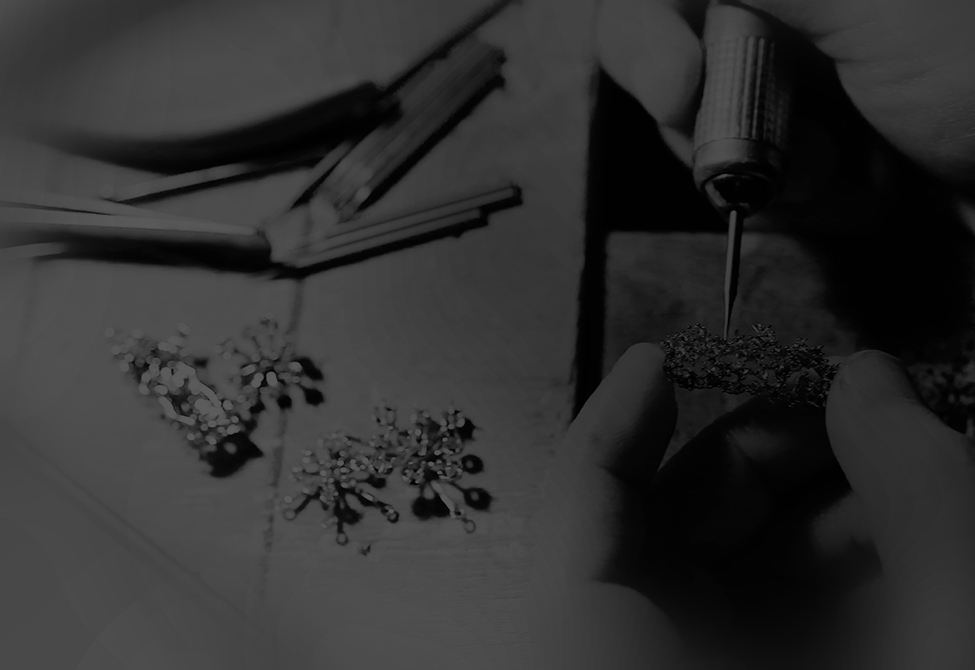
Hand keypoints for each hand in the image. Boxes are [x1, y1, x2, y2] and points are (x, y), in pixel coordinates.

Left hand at [529, 344, 974, 669]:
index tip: (663, 361)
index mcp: (618, 655)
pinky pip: (761, 609)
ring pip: (726, 567)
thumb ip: (917, 500)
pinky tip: (898, 535)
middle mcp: (639, 660)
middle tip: (851, 408)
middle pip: (664, 526)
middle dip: (765, 449)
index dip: (614, 416)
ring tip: (905, 469)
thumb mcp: (944, 635)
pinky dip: (825, 567)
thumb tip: (875, 387)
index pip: (576, 507)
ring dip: (815, 505)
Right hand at [596, 0, 974, 226]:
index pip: (660, 0)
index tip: (680, 89)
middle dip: (719, 128)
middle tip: (782, 151)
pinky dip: (803, 200)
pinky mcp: (820, 135)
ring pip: (713, 135)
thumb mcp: (873, 6)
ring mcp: (804, 76)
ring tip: (844, 175)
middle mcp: (790, 13)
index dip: (645, 40)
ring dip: (769, 176)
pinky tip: (859, 191)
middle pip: (673, 66)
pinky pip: (759, 178)